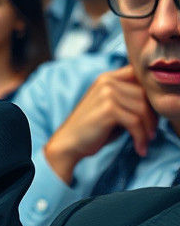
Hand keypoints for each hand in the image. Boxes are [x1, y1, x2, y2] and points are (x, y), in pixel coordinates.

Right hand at [44, 65, 156, 182]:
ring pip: (143, 109)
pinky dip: (140, 138)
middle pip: (145, 95)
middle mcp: (107, 82)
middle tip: (151, 133)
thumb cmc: (92, 129)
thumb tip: (157, 104)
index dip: (150, 94)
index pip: (139, 77)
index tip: (153, 114)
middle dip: (152, 116)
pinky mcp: (108, 109)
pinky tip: (139, 147)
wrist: (68, 143)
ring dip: (148, 129)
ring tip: (146, 141)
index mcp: (107, 78)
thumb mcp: (110, 108)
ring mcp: (107, 94)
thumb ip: (128, 99)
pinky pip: (135, 123)